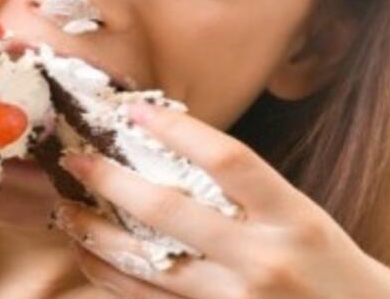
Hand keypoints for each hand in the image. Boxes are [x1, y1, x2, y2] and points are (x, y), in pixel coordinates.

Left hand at [55, 102, 389, 298]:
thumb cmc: (323, 258)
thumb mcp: (298, 212)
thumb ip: (244, 188)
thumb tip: (169, 146)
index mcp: (289, 216)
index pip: (228, 160)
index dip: (177, 129)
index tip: (134, 109)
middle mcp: (260, 257)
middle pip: (169, 209)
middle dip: (112, 181)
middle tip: (76, 160)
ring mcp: (233, 297)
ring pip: (146, 261)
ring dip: (96, 233)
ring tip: (65, 209)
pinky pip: (146, 298)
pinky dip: (109, 274)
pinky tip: (87, 254)